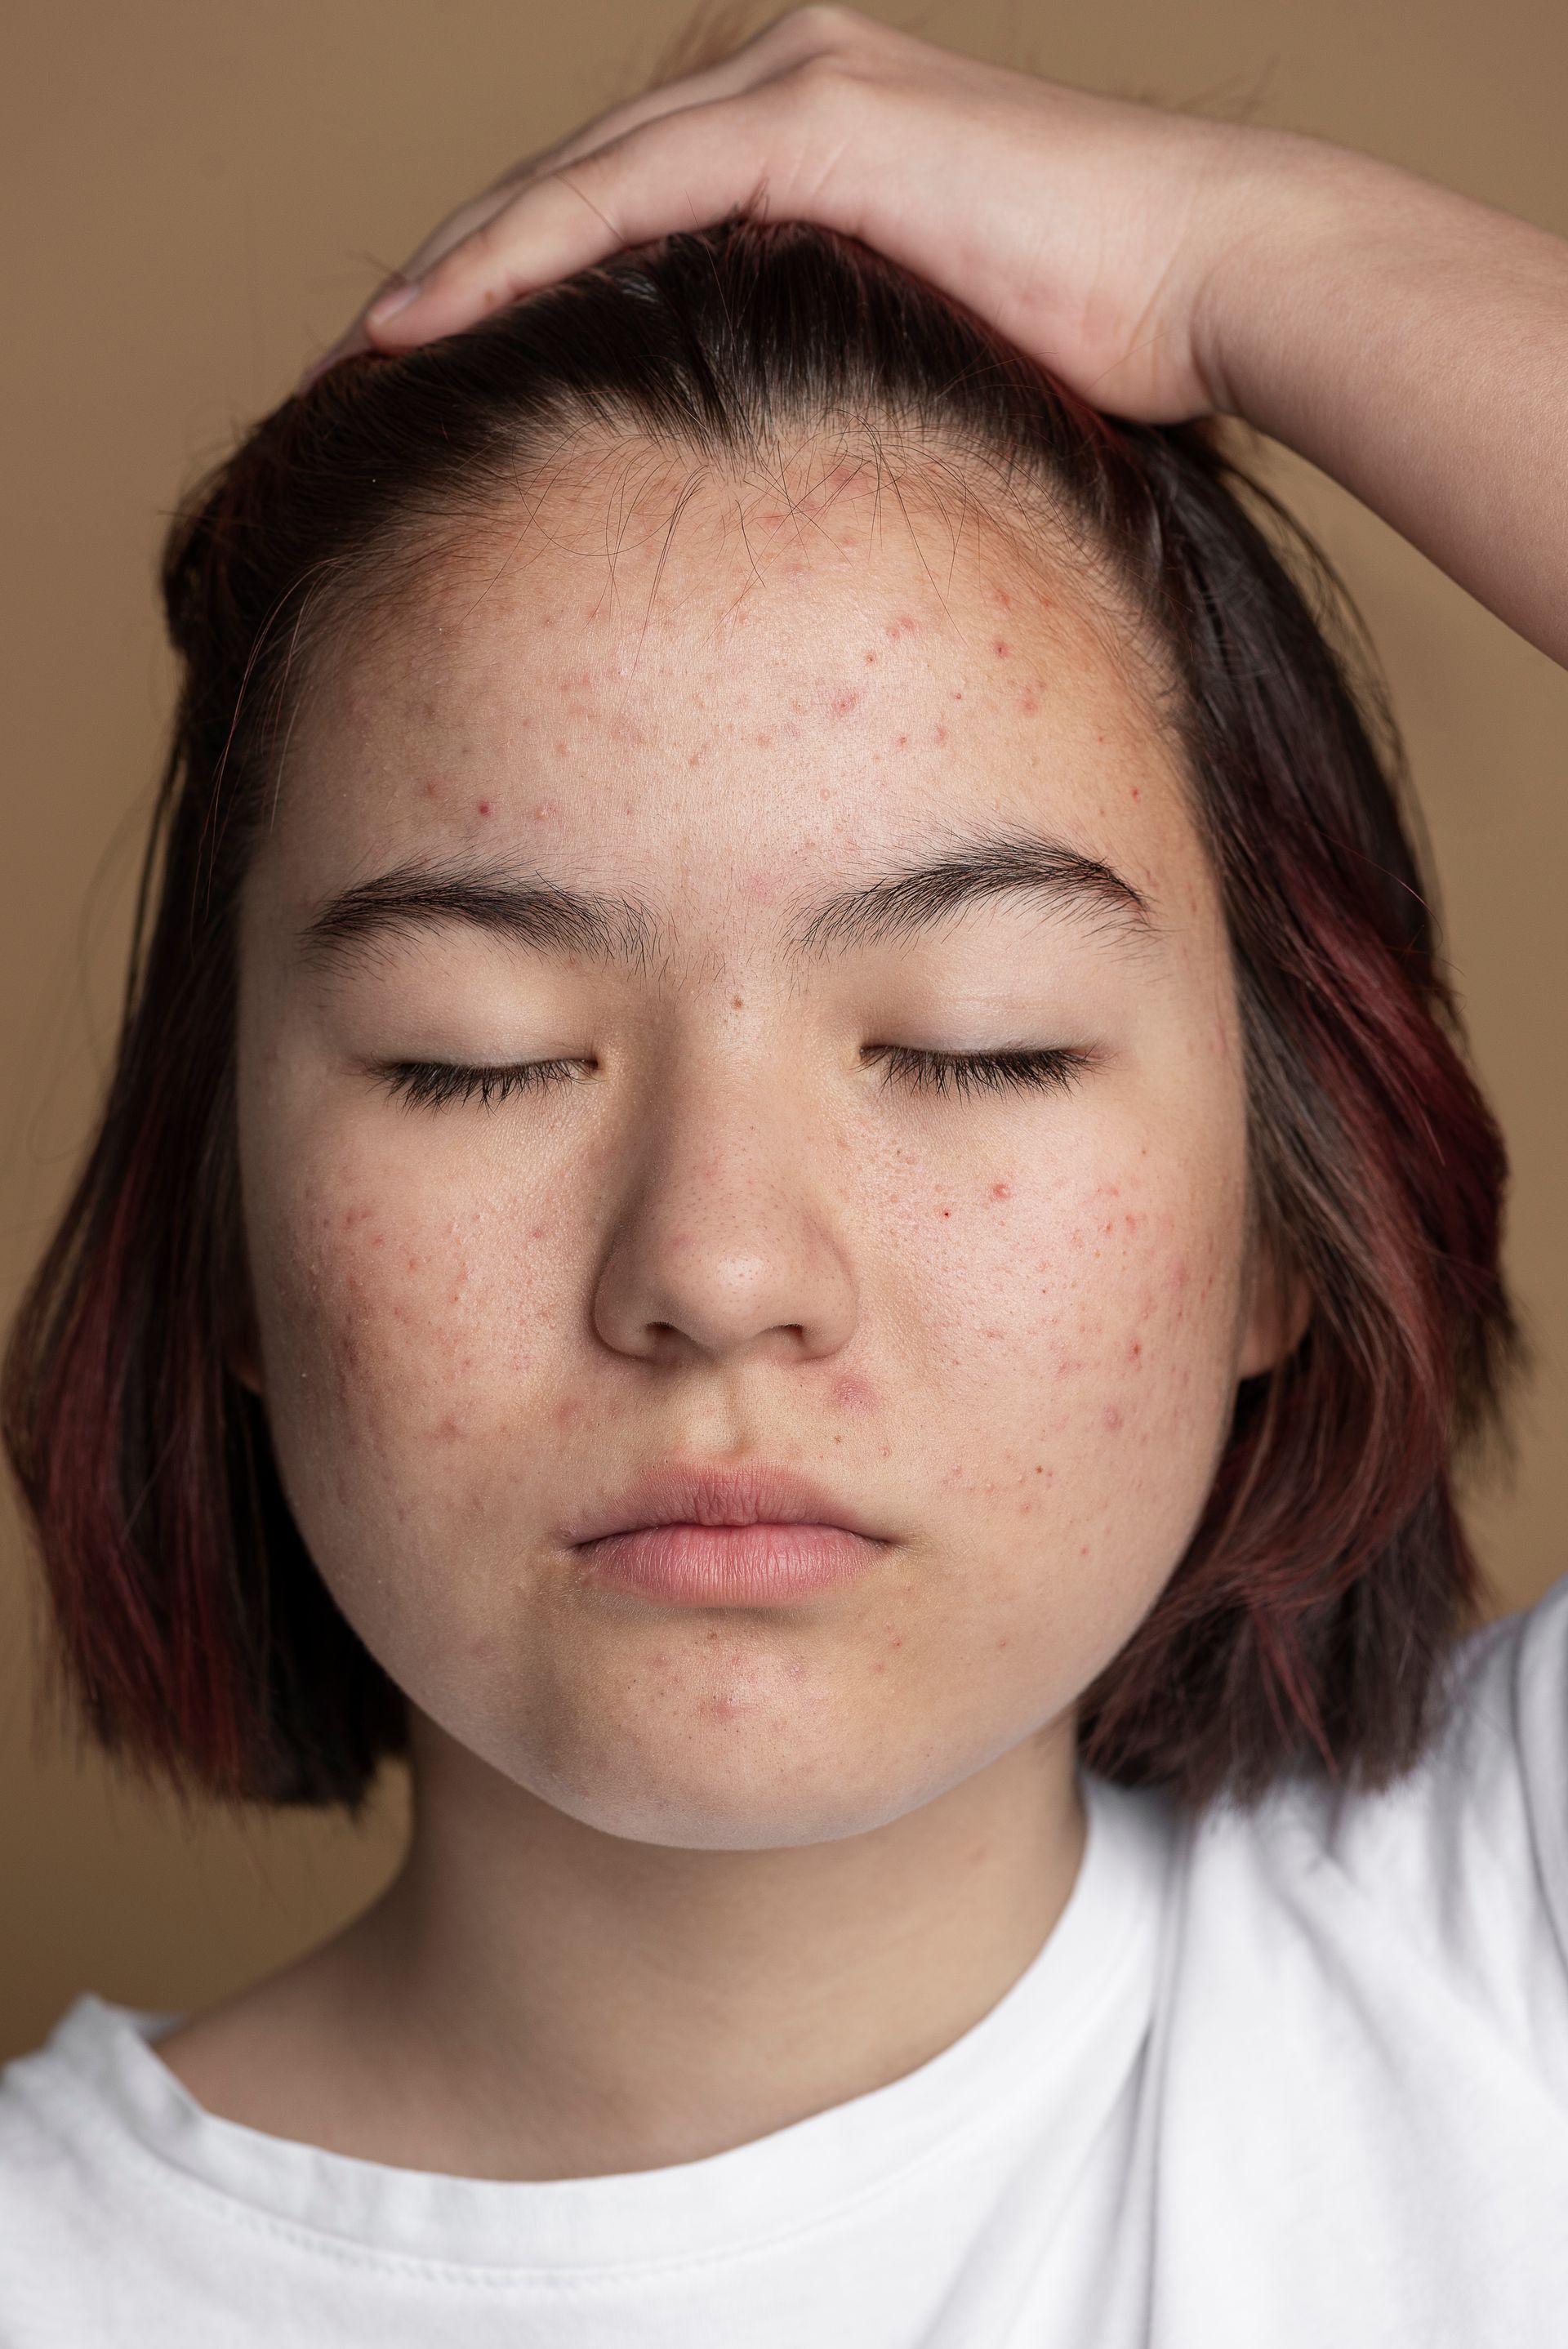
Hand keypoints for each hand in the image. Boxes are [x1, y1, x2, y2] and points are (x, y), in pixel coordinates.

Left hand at [317, 5, 1308, 422]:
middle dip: (451, 290)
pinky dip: (514, 256)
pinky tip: (425, 325)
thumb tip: (754, 503)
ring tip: (352, 367)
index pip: (613, 227)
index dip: (505, 306)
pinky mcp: (816, 120)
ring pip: (569, 184)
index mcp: (800, 146)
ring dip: (451, 276)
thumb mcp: (916, 370)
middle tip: (345, 388)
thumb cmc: (1096, 359)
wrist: (1212, 285)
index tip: (422, 400)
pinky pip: (619, 193)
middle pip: (566, 195)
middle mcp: (779, 86)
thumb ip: (817, 387)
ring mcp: (793, 85)